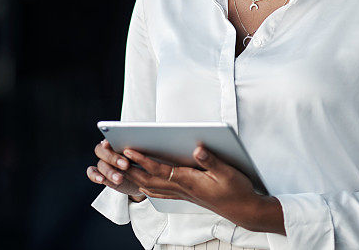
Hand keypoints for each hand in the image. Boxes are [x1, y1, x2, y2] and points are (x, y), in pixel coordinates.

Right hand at [86, 139, 143, 199]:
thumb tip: (154, 141)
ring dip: (109, 171)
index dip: (108, 139)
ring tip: (120, 178)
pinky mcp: (101, 174)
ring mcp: (104, 162)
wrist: (144, 179)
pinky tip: (101, 180)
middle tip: (126, 165)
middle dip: (113, 158)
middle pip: (102, 151)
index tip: (110, 143)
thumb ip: (145, 147)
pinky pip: (93, 173)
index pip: (109, 137)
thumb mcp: (148, 154)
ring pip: (101, 164)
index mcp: (118, 141)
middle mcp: (109, 150)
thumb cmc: (147, 162)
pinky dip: (95, 176)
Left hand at [120, 143, 284, 233]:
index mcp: (189, 181)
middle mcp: (181, 189)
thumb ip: (211, 161)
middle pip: (149, 179)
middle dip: (131, 168)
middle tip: (116, 157)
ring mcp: (182, 194)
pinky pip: (160, 192)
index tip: (130, 150)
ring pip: (152, 187)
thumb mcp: (227, 172)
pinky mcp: (185, 195)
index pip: (160, 170)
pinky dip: (147, 186)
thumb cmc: (236, 190)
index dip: (144, 160)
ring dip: (136, 178)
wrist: (242, 209)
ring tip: (122, 167)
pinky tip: (143, 183)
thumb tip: (197, 149)